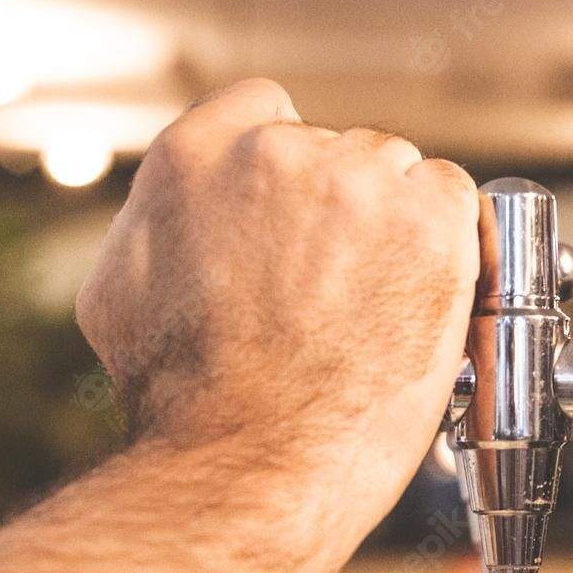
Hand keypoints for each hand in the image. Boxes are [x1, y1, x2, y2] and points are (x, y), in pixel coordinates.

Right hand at [75, 79, 478, 495]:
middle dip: (341, 210)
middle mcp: (276, 153)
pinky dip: (448, 246)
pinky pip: (454, 200)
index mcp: (195, 156)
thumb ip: (155, 225)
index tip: (298, 215)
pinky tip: (418, 299)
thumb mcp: (118, 295)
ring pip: (398, 175)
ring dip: (396, 229)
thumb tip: (181, 214)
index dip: (289, 171)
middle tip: (336, 287)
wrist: (249, 462)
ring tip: (372, 309)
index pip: (265, 109)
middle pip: (338, 149)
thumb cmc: (185, 403)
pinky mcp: (428, 223)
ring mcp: (358, 184)